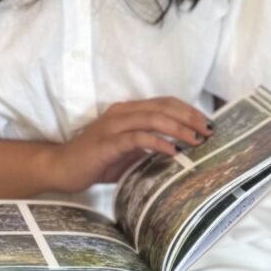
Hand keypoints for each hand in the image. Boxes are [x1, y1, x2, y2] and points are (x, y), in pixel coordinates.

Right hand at [47, 96, 213, 192]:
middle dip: (189, 117)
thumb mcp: (127, 152)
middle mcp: (121, 113)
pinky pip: (137, 138)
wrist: (61, 168)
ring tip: (196, 140)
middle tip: (208, 131)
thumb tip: (178, 151)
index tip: (207, 123)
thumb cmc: (95, 161)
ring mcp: (113, 126)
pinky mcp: (107, 143)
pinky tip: (172, 152)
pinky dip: (158, 143)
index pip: (164, 103)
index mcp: (128, 111)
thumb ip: (148, 147)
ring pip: (152, 119)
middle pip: (163, 107)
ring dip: (178, 128)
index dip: (188, 110)